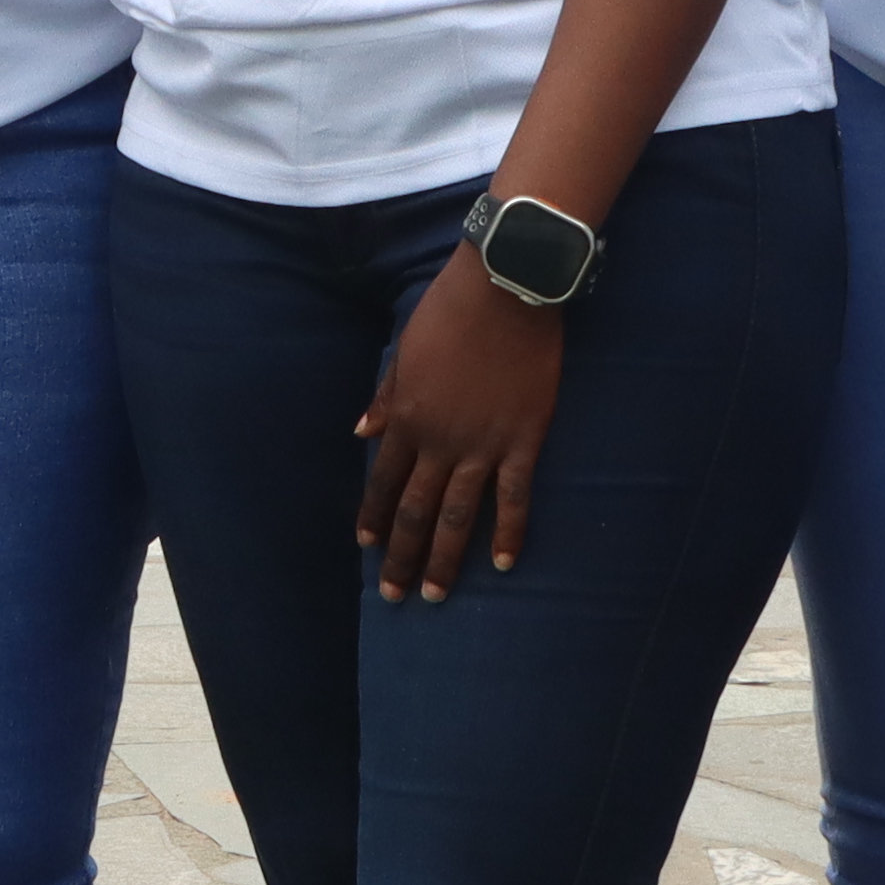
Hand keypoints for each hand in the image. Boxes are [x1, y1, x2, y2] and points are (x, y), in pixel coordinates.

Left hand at [358, 255, 568, 600]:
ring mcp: (482, 445)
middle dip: (401, 555)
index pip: (383, 481)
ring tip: (436, 594)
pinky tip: (503, 563)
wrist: (505, 288)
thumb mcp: (404, 350)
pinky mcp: (523, 440)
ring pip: (458, 515)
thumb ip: (386, 397)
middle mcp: (439, 441)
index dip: (373, 517)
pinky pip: (513, 496)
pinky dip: (508, 532)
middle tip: (394, 595)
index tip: (366, 547)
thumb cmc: (450, 311)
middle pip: (416, 510)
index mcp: (407, 417)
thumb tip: (361, 433)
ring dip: (444, 558)